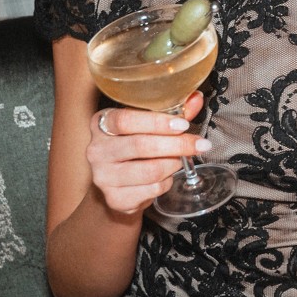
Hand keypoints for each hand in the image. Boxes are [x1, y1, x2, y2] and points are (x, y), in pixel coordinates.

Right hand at [84, 91, 207, 215]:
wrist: (118, 185)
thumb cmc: (134, 146)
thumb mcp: (147, 125)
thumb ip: (171, 113)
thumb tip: (196, 99)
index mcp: (101, 123)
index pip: (125, 120)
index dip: (156, 122)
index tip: (183, 125)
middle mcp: (97, 150)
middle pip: (140, 145)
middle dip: (176, 144)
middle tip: (199, 144)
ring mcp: (103, 176)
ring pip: (150, 170)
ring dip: (174, 164)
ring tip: (181, 160)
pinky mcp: (115, 198)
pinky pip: (152, 189)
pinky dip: (167, 182)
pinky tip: (166, 176)